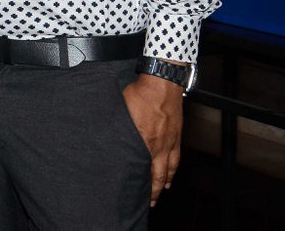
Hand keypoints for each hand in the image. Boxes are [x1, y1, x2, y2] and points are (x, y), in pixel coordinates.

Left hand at [122, 73, 183, 206]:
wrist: (162, 82)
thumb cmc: (139, 93)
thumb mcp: (121, 109)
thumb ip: (118, 126)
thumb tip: (107, 133)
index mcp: (143, 140)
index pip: (141, 168)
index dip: (139, 183)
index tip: (135, 194)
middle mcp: (158, 144)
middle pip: (158, 174)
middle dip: (154, 190)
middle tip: (150, 202)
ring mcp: (170, 140)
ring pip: (169, 168)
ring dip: (165, 182)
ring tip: (162, 191)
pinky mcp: (176, 135)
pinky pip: (176, 157)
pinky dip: (174, 169)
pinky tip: (172, 173)